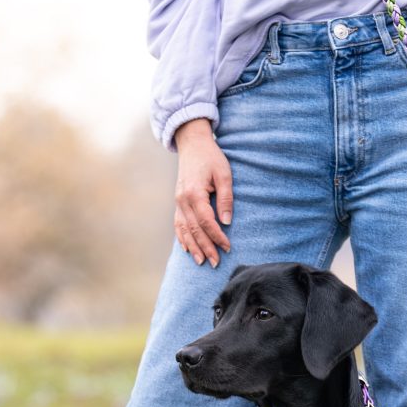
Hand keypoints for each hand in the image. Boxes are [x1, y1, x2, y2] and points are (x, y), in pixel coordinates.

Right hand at [174, 118, 232, 266]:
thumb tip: (227, 221)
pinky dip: (182, 238)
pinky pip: (178, 224)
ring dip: (193, 248)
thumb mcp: (224, 174)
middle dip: (206, 248)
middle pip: (195, 230)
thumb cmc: (211, 157)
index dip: (217, 236)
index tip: (227, 247)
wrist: (192, 144)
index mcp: (195, 193)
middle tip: (216, 263)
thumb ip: (225, 198)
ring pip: (184, 230)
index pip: (207, 221)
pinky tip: (188, 249)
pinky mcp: (178, 202)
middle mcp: (183, 200)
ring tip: (201, 262)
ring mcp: (178, 202)